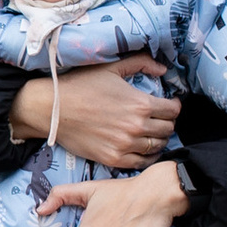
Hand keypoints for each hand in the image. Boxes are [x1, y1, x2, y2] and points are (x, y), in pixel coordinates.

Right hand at [13, 63, 178, 171]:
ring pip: (157, 147)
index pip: (173, 110)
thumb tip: (163, 70)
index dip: (173, 106)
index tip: (169, 105)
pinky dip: (147, 157)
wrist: (52, 109)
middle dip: (167, 122)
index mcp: (140, 103)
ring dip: (158, 139)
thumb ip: (141, 63)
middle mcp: (137, 126)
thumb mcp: (111, 67)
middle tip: (160, 119)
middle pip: (168, 129)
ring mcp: (125, 145)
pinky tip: (144, 149)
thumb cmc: (81, 85)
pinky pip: (141, 163)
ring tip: (152, 133)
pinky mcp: (113, 159)